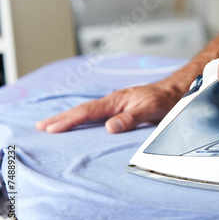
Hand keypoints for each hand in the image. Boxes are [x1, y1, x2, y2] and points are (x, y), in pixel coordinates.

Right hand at [36, 80, 183, 133]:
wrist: (177, 91)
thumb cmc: (165, 100)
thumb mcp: (150, 110)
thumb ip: (130, 118)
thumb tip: (108, 128)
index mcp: (117, 101)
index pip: (88, 112)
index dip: (68, 120)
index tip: (51, 128)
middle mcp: (114, 101)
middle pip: (82, 110)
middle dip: (61, 118)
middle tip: (40, 127)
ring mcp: (117, 104)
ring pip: (88, 112)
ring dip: (70, 118)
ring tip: (52, 125)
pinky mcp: (122, 108)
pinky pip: (97, 114)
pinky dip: (84, 118)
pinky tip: (80, 123)